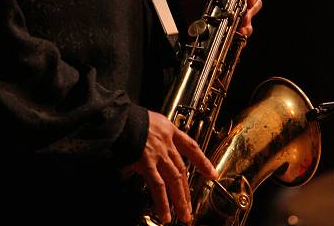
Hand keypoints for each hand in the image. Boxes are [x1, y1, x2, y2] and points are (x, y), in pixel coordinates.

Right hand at [129, 110, 217, 224]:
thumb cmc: (131, 119)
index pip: (191, 147)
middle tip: (190, 208)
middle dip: (187, 191)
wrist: (121, 118)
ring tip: (184, 216)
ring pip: (174, 180)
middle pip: (182, 170)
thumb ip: (152, 139)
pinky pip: (158, 186)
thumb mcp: (149, 121)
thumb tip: (145, 156)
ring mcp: (159, 154)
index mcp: (169, 131)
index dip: (202, 161)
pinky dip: (163, 202)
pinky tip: (165, 215)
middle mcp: (167, 143)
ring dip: (180, 200)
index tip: (212, 173)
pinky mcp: (147, 163)